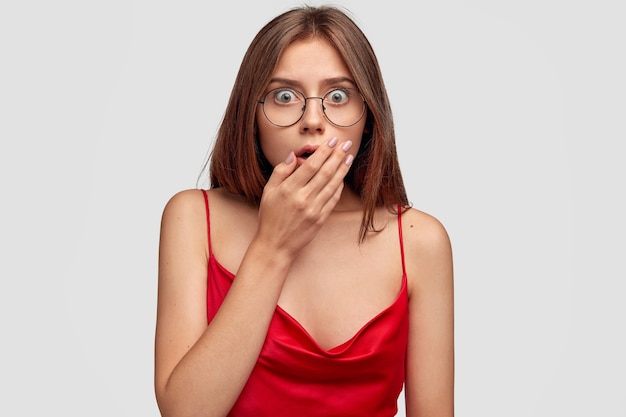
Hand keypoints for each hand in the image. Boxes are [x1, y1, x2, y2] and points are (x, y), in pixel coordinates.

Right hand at [255, 136, 353, 256]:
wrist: (275, 246)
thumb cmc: (270, 217)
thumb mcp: (268, 192)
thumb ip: (280, 171)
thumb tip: (293, 155)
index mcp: (289, 189)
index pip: (311, 165)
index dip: (324, 151)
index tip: (332, 141)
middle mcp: (303, 198)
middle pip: (325, 172)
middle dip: (337, 156)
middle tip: (346, 144)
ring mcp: (314, 209)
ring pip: (332, 185)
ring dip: (342, 169)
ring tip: (349, 156)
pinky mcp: (320, 219)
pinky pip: (333, 199)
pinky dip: (339, 186)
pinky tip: (342, 177)